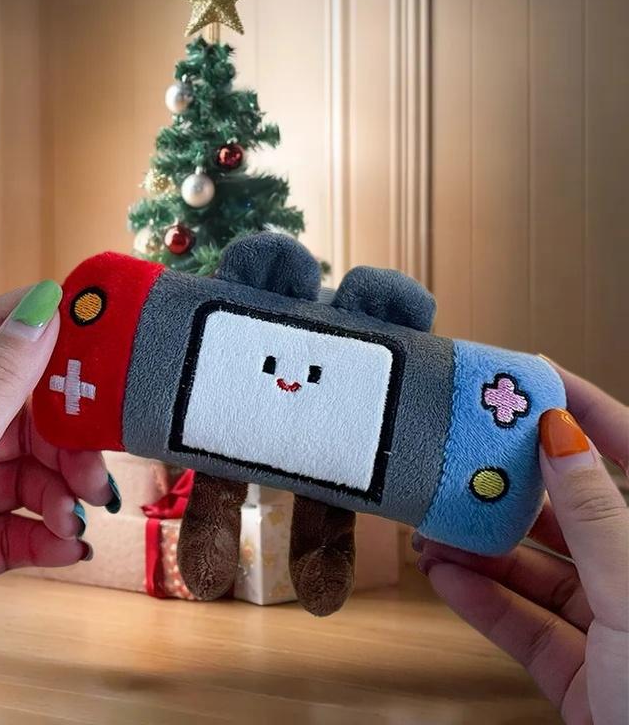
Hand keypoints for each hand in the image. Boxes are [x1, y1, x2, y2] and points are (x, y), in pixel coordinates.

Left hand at [0, 283, 116, 724]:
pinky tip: (65, 548)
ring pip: (30, 473)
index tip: (99, 331)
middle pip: (24, 416)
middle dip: (66, 441)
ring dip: (62, 495)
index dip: (43, 329)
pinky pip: (23, 525)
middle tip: (92, 469)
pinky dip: (49, 535)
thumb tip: (42, 309)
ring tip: (73, 522)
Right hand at [414, 364, 628, 723]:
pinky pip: (524, 622)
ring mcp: (613, 627)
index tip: (530, 375)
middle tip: (462, 457)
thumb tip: (559, 435)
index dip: (583, 406)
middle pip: (569, 510)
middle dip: (509, 485)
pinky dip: (482, 600)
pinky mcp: (582, 671)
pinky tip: (446, 577)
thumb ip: (594, 516)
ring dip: (482, 549)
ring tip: (434, 527)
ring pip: (538, 568)